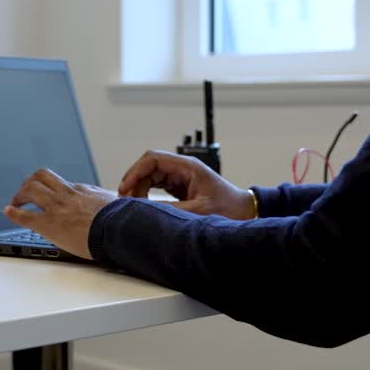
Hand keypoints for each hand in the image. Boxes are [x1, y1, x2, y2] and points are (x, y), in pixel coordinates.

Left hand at [4, 168, 117, 259]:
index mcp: (83, 191)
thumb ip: (112, 204)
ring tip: (16, 202)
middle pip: (42, 176)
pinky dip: (14, 213)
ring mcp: (57, 207)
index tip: (50, 196)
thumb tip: (122, 206)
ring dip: (20, 194)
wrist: (119, 229)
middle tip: (26, 192)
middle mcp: (67, 194)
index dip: (53, 190)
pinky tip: (8, 212)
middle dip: (30, 182)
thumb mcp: (119, 206)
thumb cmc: (122, 221)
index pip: (63, 184)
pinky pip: (25, 215)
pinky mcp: (49, 224)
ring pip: (31, 188)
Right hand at [118, 150, 255, 220]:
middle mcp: (182, 168)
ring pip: (150, 175)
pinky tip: (142, 205)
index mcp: (187, 167)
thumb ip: (173, 210)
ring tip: (132, 204)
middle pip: (148, 166)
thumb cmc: (229, 208)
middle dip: (134, 180)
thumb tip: (146, 210)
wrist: (244, 211)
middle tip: (125, 199)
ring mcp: (180, 176)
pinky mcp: (179, 186)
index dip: (135, 171)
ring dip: (139, 187)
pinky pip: (156, 185)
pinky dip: (146, 193)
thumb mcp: (200, 211)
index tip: (125, 187)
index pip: (153, 159)